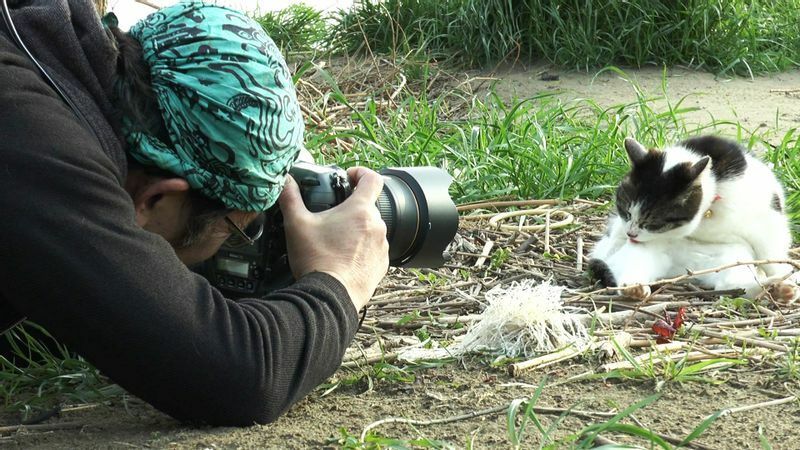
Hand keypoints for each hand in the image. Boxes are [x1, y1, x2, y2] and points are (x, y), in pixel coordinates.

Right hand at [278, 167, 388, 309]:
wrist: (331, 297)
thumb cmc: (317, 260)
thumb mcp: (297, 225)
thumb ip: (290, 198)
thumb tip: (285, 180)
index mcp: (360, 211)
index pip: (372, 179)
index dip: (360, 173)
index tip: (349, 177)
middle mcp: (377, 226)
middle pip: (369, 206)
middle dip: (352, 207)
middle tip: (332, 215)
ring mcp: (382, 247)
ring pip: (371, 229)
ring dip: (357, 230)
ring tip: (336, 240)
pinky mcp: (382, 265)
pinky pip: (374, 250)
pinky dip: (361, 249)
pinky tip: (343, 257)